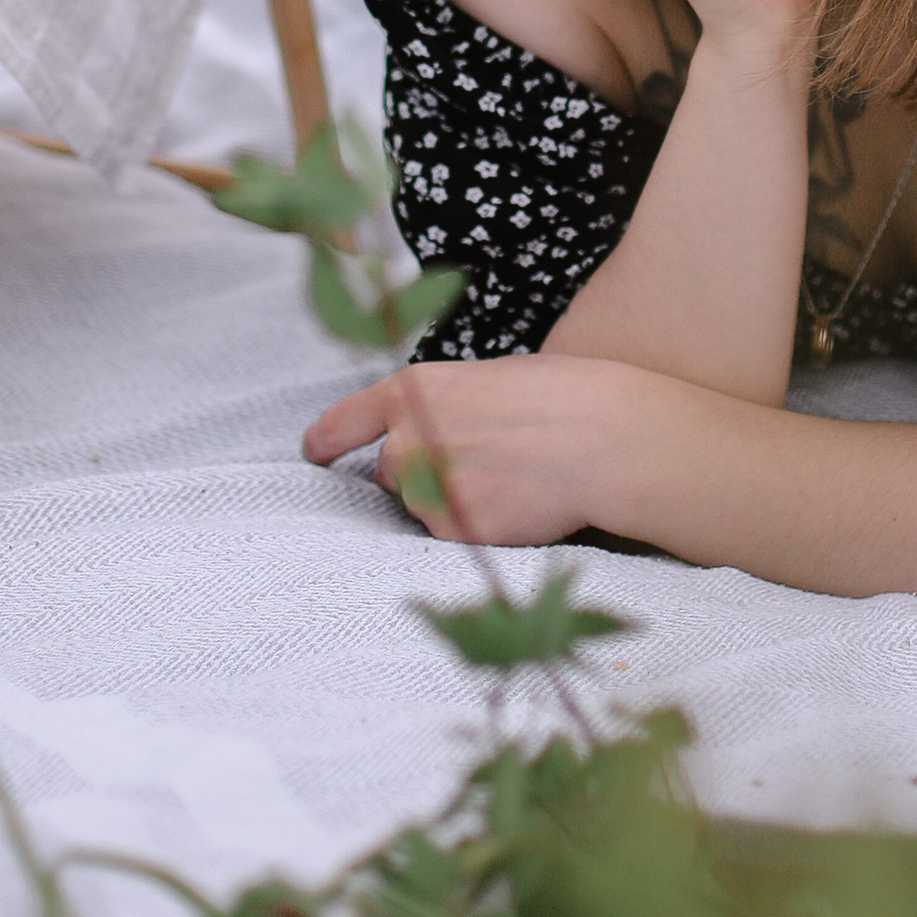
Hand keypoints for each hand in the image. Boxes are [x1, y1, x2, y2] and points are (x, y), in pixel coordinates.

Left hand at [303, 354, 644, 546]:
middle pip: (389, 472)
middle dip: (421, 473)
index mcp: (413, 391)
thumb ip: (443, 407)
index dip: (327, 440)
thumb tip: (431, 430)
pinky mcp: (454, 532)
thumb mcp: (486, 380)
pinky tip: (516, 504)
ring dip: (448, 501)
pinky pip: (452, 536)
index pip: (346, 421)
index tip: (315, 453)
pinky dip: (476, 527)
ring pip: (422, 506)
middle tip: (479, 462)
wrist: (601, 438)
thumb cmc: (557, 397)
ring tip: (507, 479)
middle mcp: (407, 441)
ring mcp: (427, 490)